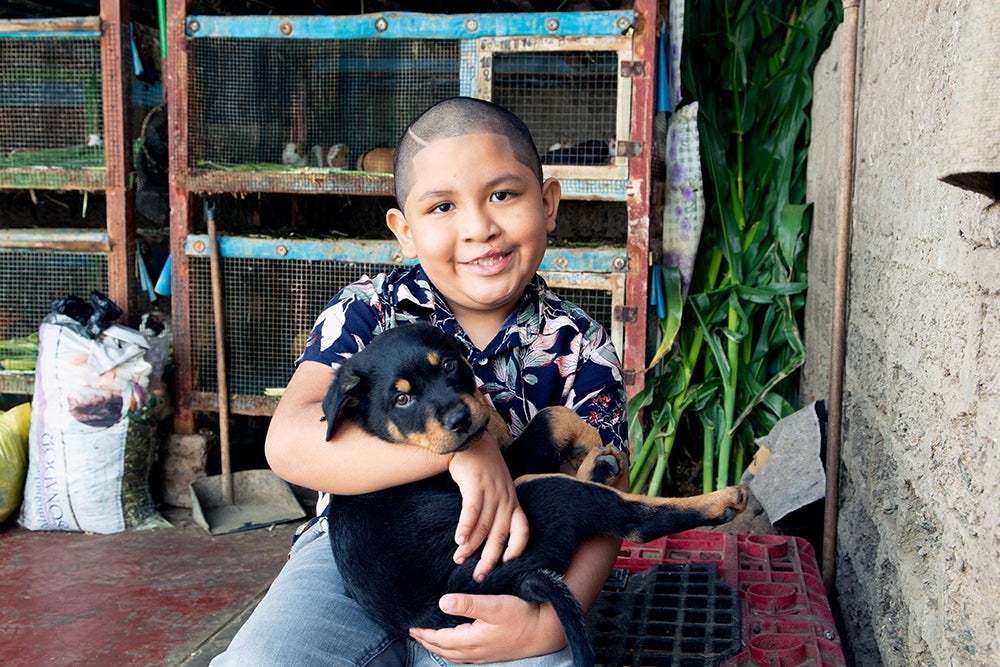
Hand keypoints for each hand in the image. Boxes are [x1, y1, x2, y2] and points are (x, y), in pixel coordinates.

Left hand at [409, 594, 564, 662]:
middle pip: (443, 649)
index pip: (439, 639)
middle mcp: (475, 651)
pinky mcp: (491, 652)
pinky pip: (463, 655)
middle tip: (413, 631)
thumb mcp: (495, 605)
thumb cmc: (522, 615)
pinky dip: (452, 649)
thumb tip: (442, 603)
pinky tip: (454, 642)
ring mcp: (483, 654)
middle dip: (427, 641)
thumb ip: (468, 604)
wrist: (545, 630)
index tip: (410, 624)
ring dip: (438, 647)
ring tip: (428, 637)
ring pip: (453, 654)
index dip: (424, 633)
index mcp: (471, 640)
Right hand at [448, 434, 528, 580]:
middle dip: (489, 559)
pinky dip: (465, 528)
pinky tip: (457, 541)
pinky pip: (472, 512)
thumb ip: (496, 510)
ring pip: (484, 527)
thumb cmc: (484, 469)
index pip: (523, 530)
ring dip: (471, 547)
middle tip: (478, 577)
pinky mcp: (476, 486)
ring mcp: (492, 493)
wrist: (473, 441)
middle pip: (501, 536)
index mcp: (513, 503)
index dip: (518, 549)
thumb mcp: (498, 489)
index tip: (507, 564)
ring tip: (459, 560)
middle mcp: (506, 500)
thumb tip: (486, 538)